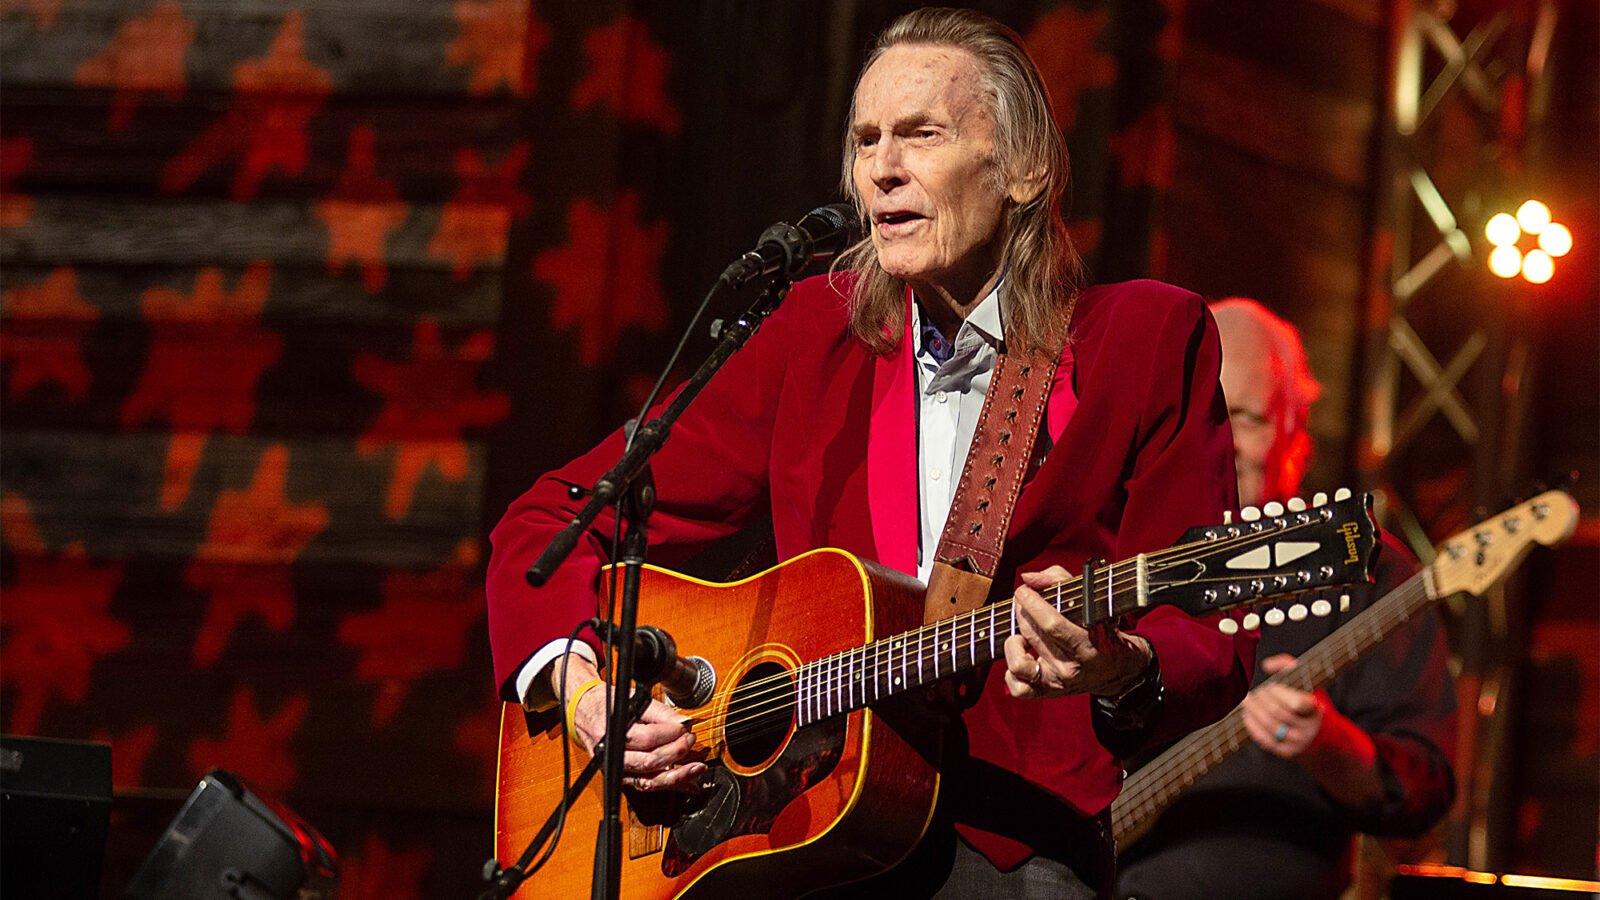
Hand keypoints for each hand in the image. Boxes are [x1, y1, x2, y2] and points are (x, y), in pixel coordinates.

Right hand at [553, 654, 707, 792]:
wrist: (584, 713)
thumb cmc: (607, 704)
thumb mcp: (633, 699)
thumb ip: (660, 712)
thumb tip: (683, 721)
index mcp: (611, 732)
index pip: (647, 738)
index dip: (671, 734)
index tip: (686, 727)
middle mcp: (611, 755)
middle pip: (649, 762)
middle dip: (676, 752)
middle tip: (690, 740)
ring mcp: (615, 770)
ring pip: (649, 780)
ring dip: (677, 776)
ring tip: (696, 768)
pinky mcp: (621, 778)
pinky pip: (647, 785)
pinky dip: (668, 784)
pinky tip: (686, 782)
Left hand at [1001, 567, 1151, 698]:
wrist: (1118, 671)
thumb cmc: (1103, 630)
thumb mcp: (1092, 600)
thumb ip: (1059, 581)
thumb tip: (1028, 579)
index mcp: (1087, 645)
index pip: (1052, 624)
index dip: (1032, 604)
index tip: (1023, 590)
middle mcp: (1070, 667)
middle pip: (1033, 636)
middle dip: (1022, 612)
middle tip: (1023, 602)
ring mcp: (1057, 683)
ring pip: (1019, 665)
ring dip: (1013, 644)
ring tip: (1021, 634)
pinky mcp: (1047, 693)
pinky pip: (1017, 687)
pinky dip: (1011, 671)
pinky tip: (1022, 655)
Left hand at [1241, 654, 1325, 756]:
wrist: (1319, 734)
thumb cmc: (1307, 702)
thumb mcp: (1305, 681)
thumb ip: (1287, 666)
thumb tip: (1267, 665)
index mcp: (1315, 709)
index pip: (1297, 702)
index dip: (1279, 693)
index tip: (1270, 686)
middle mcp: (1309, 728)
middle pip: (1277, 712)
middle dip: (1261, 700)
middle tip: (1255, 693)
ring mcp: (1298, 742)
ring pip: (1269, 725)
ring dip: (1254, 711)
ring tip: (1247, 701)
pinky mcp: (1286, 752)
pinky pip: (1264, 739)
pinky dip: (1252, 726)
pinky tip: (1247, 715)